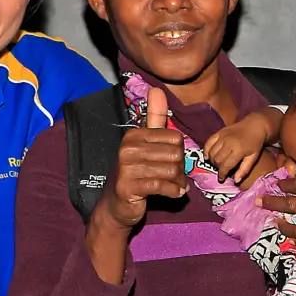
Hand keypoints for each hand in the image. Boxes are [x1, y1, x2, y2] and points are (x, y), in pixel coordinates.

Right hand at [96, 87, 187, 229]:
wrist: (116, 205)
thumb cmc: (135, 174)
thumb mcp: (145, 144)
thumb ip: (154, 119)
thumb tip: (157, 89)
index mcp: (134, 135)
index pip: (175, 138)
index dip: (179, 153)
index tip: (172, 163)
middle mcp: (128, 147)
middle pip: (175, 155)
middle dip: (180, 169)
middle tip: (175, 178)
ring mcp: (126, 167)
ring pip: (171, 171)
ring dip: (178, 182)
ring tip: (174, 186)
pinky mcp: (128, 186)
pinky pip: (162, 186)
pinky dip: (174, 191)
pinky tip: (174, 194)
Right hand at [204, 112, 272, 183]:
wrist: (255, 125)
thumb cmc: (255, 143)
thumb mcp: (253, 157)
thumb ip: (244, 170)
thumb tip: (236, 181)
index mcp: (238, 150)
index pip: (226, 165)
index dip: (222, 174)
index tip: (221, 179)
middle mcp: (228, 143)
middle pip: (217, 160)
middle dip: (218, 167)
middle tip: (221, 169)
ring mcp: (222, 136)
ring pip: (211, 152)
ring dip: (212, 160)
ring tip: (217, 163)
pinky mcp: (219, 132)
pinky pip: (208, 142)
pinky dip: (206, 150)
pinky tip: (208, 156)